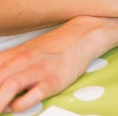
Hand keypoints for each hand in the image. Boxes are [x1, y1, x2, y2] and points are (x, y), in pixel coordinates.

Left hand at [0, 16, 117, 113]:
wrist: (83, 35)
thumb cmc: (54, 46)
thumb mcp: (25, 51)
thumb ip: (7, 66)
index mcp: (12, 55)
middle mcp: (22, 61)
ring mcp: (38, 70)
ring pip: (8, 86)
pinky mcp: (53, 80)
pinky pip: (32, 95)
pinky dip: (19, 105)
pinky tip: (16, 107)